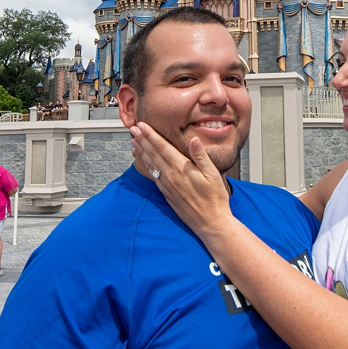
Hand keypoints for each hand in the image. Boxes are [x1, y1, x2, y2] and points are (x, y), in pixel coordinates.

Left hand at [130, 122, 231, 238]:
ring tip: (134, 141)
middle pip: (153, 153)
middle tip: (132, 129)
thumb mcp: (213, 175)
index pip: (162, 147)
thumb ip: (201, 156)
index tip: (141, 125)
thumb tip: (193, 139)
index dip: (150, 134)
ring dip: (141, 151)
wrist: (210, 223)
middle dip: (142, 139)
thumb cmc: (215, 198)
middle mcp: (170, 176)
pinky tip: (144, 161)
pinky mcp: (166, 193)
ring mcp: (167, 185)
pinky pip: (153, 175)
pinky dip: (146, 165)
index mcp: (181, 168)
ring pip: (151, 164)